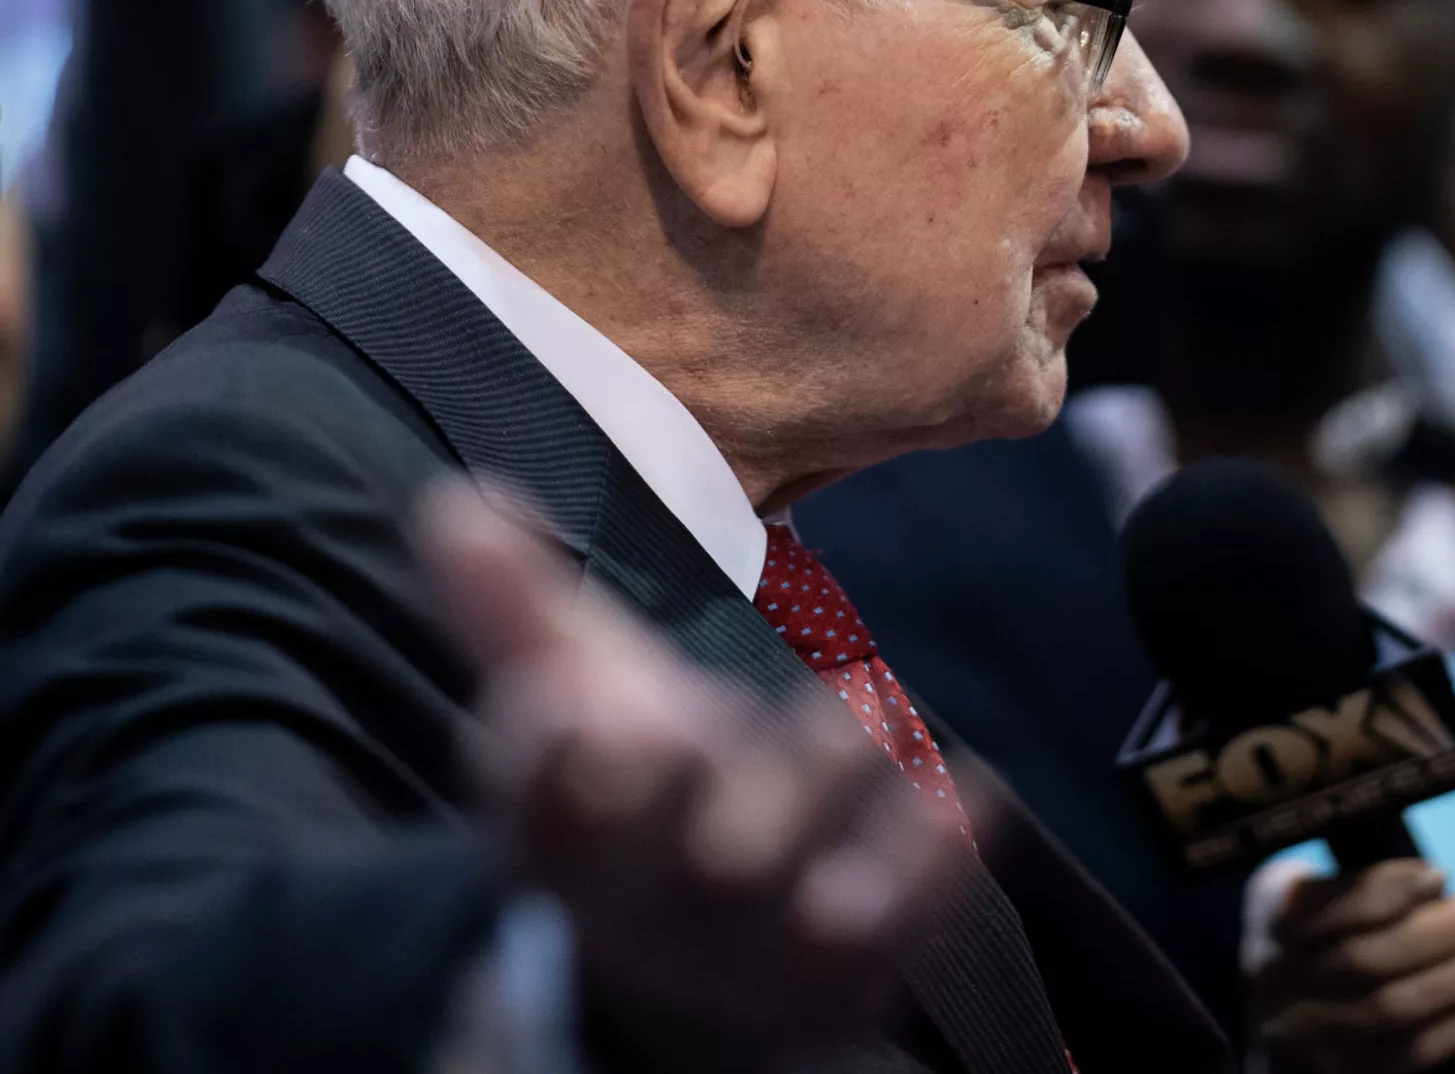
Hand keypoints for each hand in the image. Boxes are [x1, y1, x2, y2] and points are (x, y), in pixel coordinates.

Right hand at [418, 482, 960, 1071]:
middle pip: (660, 863)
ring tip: (859, 712)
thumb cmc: (615, 804)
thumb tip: (454, 497)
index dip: (543, 765)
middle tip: (689, 727)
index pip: (538, 808)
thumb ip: (511, 606)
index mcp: (559, 836)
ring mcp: (746, 953)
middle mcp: (646, 909)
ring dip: (817, 801)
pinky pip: (894, 932)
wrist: (670, 982)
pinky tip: (974, 790)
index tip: (564, 704)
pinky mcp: (839, 976)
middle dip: (672, 802)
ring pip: (782, 898)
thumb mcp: (558, 700)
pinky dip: (930, 863)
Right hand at [1247, 857, 1454, 1071]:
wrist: (1278, 1015)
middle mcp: (1278, 975)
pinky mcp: (1348, 1073)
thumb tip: (1441, 887)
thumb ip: (1364, 887)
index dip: (1392, 889)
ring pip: (1398, 1008)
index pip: (1335, 904)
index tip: (1443, 874)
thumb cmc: (1311, 931)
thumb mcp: (1316, 890)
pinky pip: (1418, 1052)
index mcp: (1271, 911)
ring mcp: (1310, 1033)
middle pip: (1369, 960)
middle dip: (1442, 931)